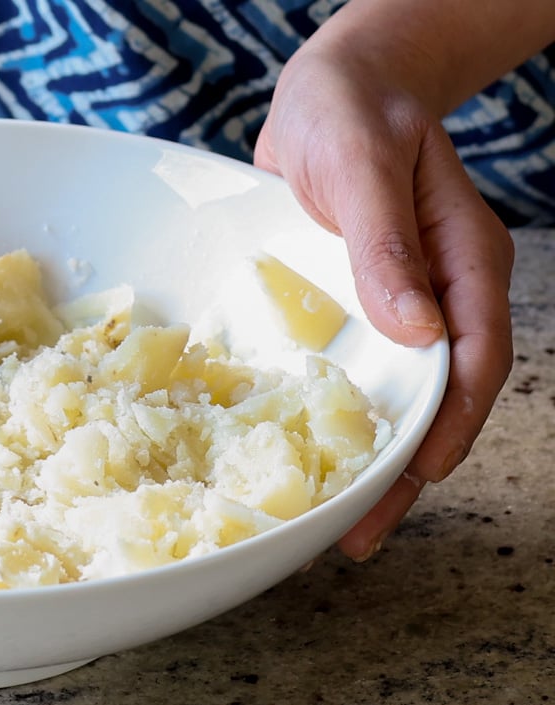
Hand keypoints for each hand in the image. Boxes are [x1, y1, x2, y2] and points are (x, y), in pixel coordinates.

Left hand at [255, 41, 514, 560]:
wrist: (328, 90)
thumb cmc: (350, 111)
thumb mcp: (361, 165)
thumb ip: (384, 243)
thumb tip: (417, 330)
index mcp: (464, 261)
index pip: (475, 360)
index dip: (449, 427)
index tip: (415, 479)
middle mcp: (437, 292)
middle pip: (438, 399)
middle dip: (406, 472)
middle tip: (360, 537)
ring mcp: (397, 302)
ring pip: (396, 396)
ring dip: (371, 459)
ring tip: (333, 523)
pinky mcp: (355, 305)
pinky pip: (355, 371)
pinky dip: (337, 418)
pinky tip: (306, 456)